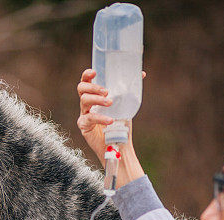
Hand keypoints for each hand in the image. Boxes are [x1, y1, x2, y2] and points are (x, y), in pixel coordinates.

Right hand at [77, 69, 145, 186]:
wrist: (120, 143)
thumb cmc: (121, 123)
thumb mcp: (126, 103)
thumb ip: (129, 89)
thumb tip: (141, 73)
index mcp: (94, 96)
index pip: (86, 82)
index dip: (87, 75)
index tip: (94, 72)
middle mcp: (86, 104)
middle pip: (81, 89)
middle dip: (93, 87)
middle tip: (107, 91)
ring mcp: (83, 114)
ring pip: (84, 101)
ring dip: (98, 100)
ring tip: (111, 103)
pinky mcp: (84, 126)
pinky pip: (89, 118)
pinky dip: (101, 118)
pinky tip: (110, 120)